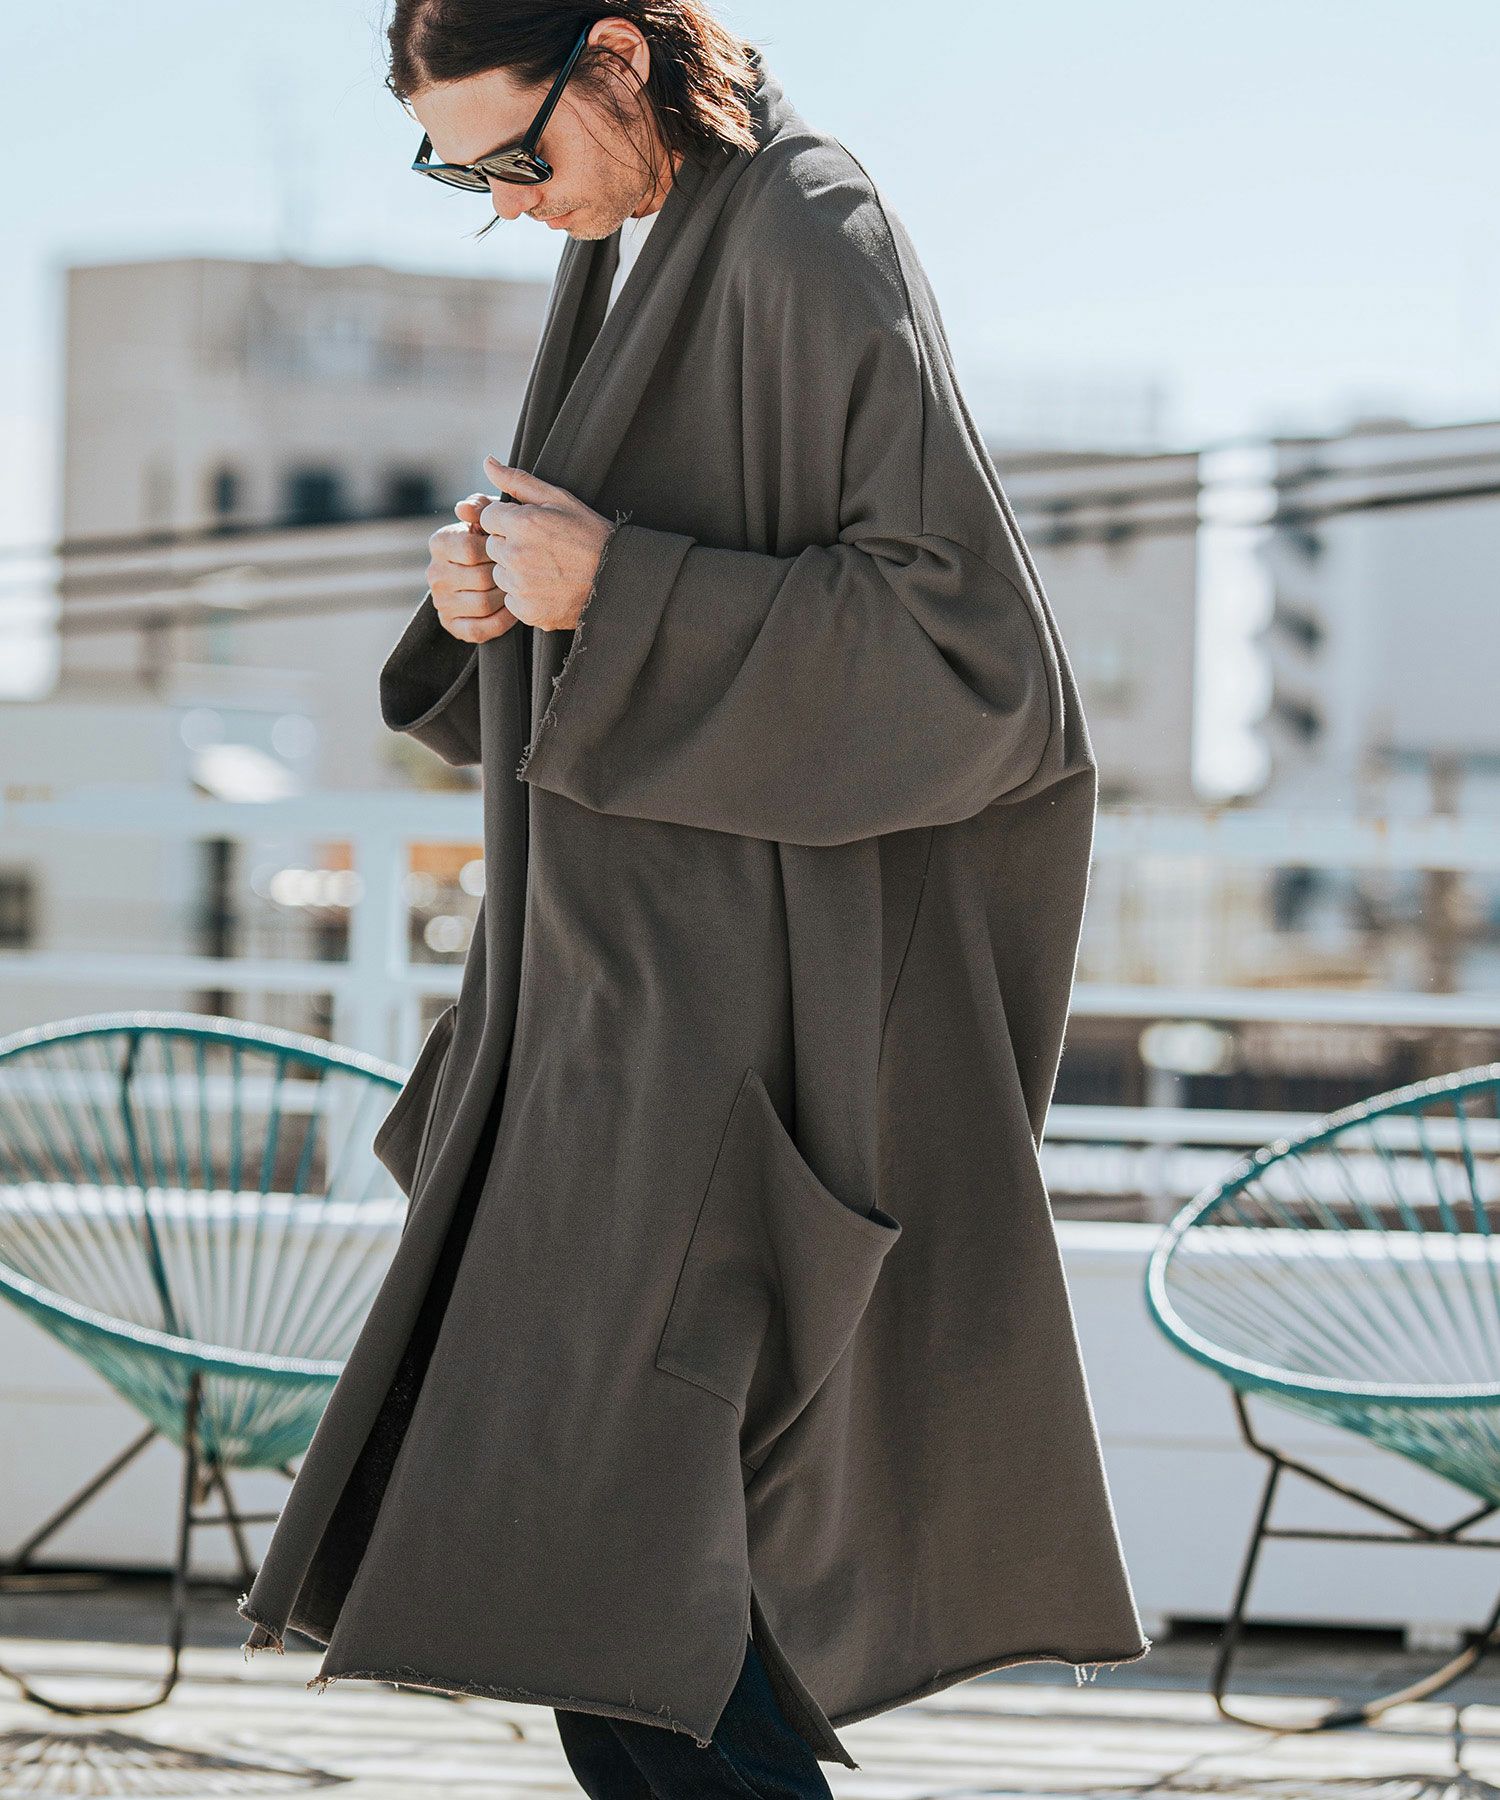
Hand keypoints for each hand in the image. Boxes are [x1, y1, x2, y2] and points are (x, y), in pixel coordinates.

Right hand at [427, 495, 517, 644]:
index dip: (497, 551)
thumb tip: (463, 508)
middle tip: (523, 572)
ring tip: (519, 588)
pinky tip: (513, 609)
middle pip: (480, 578)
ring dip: (507, 598)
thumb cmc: (494, 540)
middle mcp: (434, 573)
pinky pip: (481, 629)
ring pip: (483, 604)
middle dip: (506, 575)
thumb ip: (482, 507)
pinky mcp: (451, 625)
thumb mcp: (491, 519)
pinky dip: (502, 621)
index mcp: (440, 542)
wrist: (487, 572)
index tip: (512, 548)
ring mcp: (441, 601)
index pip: (470, 549)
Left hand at [479, 456, 613, 632]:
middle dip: (509, 545)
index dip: (507, 521)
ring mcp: (520, 586)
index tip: (529, 527)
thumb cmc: (589, 534)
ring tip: (546, 569)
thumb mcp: (559, 499)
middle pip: (491, 547)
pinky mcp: (527, 611)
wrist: (617, 579)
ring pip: (499, 574)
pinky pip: (511, 600)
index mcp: (521, 523)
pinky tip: (548, 587)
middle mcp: (516, 555)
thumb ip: (518, 481)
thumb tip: (487, 463)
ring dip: (515, 572)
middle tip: (541, 549)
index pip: (488, 518)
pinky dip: (524, 596)